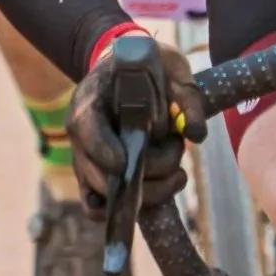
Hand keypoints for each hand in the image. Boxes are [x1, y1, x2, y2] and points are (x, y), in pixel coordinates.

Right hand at [67, 38, 208, 208]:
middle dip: (147, 174)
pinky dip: (126, 209)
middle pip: (100, 174)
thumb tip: (195, 136)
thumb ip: (187, 100)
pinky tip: (160, 189)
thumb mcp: (172, 71)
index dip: (108, 153)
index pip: (88, 132)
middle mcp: (81, 134)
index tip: (131, 161)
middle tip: (176, 148)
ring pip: (104, 195)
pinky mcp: (92, 177)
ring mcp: (84, 158)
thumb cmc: (148, 67)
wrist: (127, 68)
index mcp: (90, 100)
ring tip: (177, 170)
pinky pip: (96, 206)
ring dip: (150, 191)